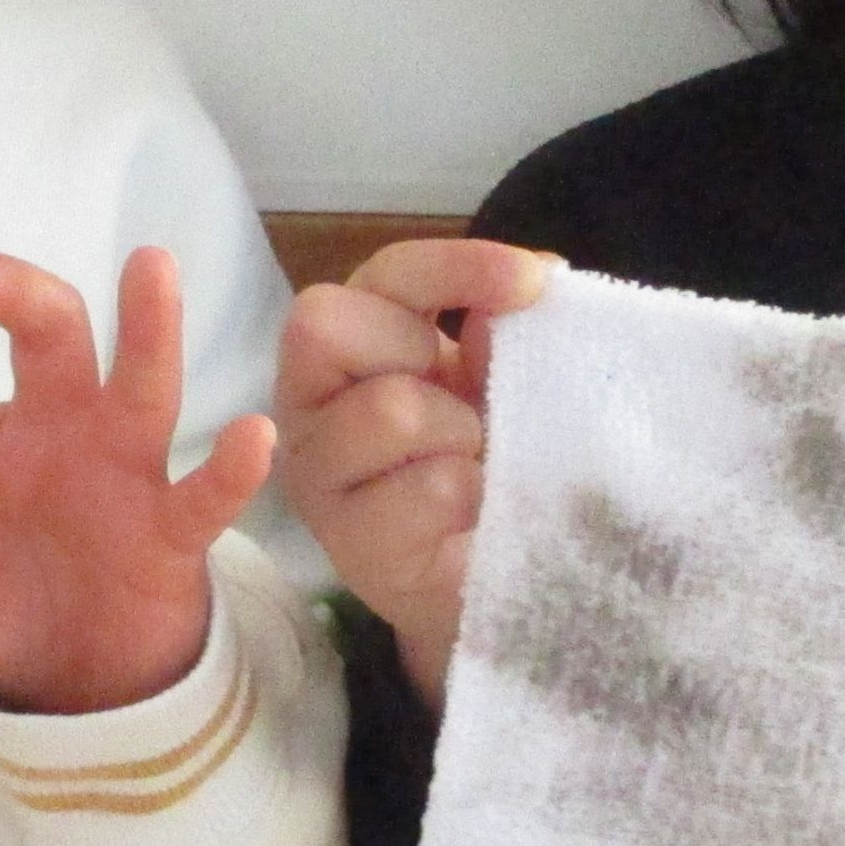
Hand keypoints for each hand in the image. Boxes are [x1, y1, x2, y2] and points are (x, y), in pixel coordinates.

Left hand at [0, 247, 269, 715]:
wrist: (83, 686)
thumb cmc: (7, 611)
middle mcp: (57, 430)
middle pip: (44, 332)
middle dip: (6, 290)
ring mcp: (122, 472)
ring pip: (138, 384)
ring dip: (147, 328)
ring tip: (151, 266)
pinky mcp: (171, 531)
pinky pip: (203, 494)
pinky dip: (230, 468)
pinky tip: (250, 436)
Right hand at [274, 236, 552, 706]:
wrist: (493, 578)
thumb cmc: (489, 465)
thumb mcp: (498, 385)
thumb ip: (500, 335)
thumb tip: (522, 292)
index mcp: (352, 342)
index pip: (384, 274)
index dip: (455, 267)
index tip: (535, 282)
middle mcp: (309, 399)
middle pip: (327, 325)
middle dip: (419, 357)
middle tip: (460, 409)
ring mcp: (315, 472)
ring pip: (389, 408)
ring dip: (457, 435)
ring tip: (469, 471)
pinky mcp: (346, 540)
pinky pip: (427, 488)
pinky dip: (470, 498)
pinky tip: (469, 519)